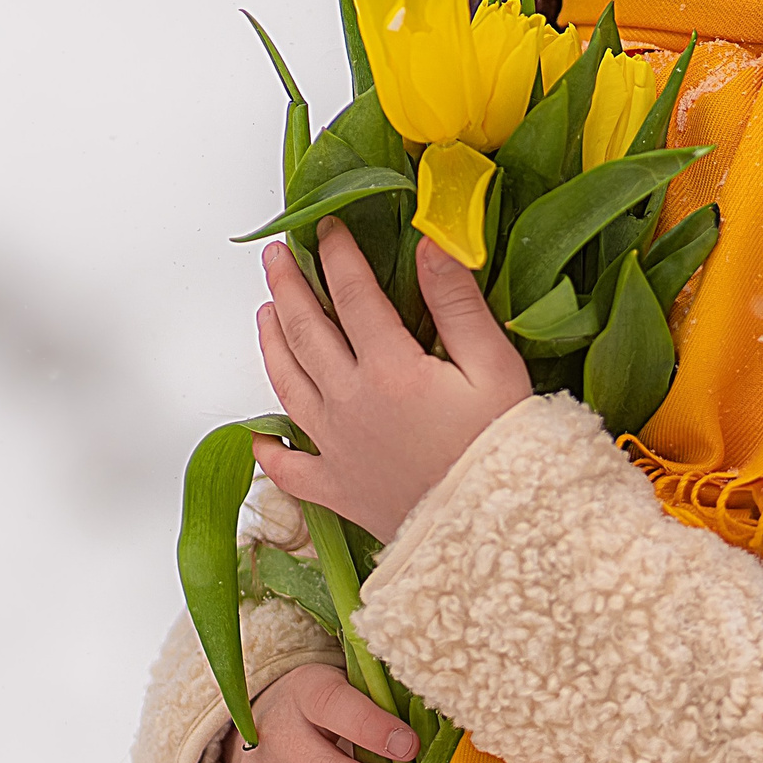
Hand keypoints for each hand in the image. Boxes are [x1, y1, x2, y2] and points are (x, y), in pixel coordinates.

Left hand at [253, 218, 530, 543]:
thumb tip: (429, 244)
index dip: (338, 256)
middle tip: (275, 256)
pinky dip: (268, 448)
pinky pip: (288, 467)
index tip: (327, 228)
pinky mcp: (336, 489)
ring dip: (271, 343)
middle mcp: (349, 403)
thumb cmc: (503, 450)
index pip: (353, 295)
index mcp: (389, 368)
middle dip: (288, 288)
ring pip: (287, 384)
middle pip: (306, 332)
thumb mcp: (494, 366)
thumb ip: (457, 303)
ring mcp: (335, 448)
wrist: (495, 534)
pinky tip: (258, 435)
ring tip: (264, 314)